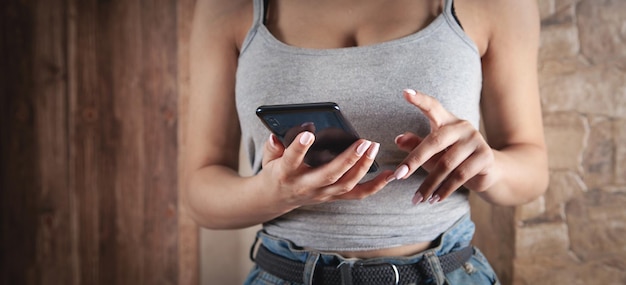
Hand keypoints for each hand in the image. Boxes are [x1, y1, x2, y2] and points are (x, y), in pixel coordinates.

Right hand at [260, 132, 392, 207]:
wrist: (276, 199)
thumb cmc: (274, 171)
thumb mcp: (268, 158)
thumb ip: (273, 146)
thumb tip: (277, 134)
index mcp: (286, 173)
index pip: (292, 160)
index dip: (299, 148)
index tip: (308, 133)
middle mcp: (306, 186)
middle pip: (329, 175)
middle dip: (348, 159)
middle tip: (363, 141)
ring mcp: (321, 194)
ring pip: (346, 184)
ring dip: (363, 167)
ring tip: (374, 147)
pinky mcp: (333, 197)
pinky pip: (357, 194)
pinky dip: (375, 186)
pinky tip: (389, 174)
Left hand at [390, 89, 497, 203]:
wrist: (489, 171)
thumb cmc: (453, 158)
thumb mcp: (433, 152)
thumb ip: (416, 145)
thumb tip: (398, 139)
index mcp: (447, 120)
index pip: (432, 106)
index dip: (419, 99)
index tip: (405, 93)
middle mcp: (462, 127)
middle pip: (434, 141)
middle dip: (414, 160)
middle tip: (398, 176)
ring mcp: (475, 141)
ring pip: (446, 164)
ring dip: (429, 184)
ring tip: (417, 199)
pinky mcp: (485, 157)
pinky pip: (460, 176)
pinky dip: (444, 190)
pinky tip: (434, 200)